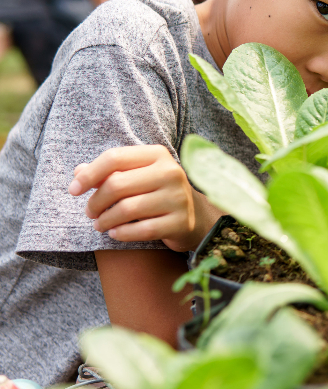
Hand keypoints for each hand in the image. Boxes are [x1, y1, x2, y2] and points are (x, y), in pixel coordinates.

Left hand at [68, 145, 222, 251]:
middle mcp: (171, 172)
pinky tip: (115, 233)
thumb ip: (109, 172)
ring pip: (127, 209)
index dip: (89, 174)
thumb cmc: (156, 192)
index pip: (114, 158)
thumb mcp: (136, 176)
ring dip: (105, 220)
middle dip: (95, 201)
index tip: (73, 190)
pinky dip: (122, 233)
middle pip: (117, 184)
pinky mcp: (181, 222)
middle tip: (89, 212)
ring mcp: (178, 197)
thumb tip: (78, 172)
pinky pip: (142, 230)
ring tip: (99, 224)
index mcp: (158, 154)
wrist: (193, 216)